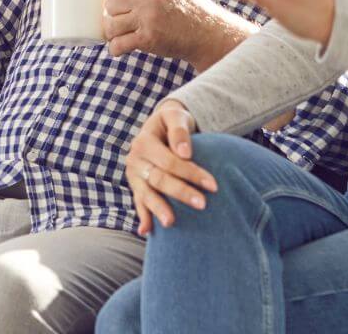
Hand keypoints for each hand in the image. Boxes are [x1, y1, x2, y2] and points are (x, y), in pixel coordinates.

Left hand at [103, 0, 224, 62]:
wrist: (209, 33)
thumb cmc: (186, 5)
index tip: (128, 2)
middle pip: (110, 5)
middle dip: (116, 14)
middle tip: (129, 21)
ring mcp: (148, 17)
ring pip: (109, 25)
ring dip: (114, 33)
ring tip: (125, 34)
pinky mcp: (148, 39)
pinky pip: (117, 45)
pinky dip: (116, 49)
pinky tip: (124, 47)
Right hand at [125, 100, 216, 235]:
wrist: (160, 126)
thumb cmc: (172, 122)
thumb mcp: (175, 116)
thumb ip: (179, 131)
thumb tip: (185, 153)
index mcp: (143, 141)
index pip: (169, 161)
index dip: (190, 172)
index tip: (213, 185)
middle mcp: (135, 159)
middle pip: (159, 179)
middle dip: (180, 192)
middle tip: (203, 205)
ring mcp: (134, 175)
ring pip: (146, 194)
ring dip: (158, 209)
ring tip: (171, 223)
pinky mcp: (136, 187)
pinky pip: (139, 203)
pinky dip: (142, 217)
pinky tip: (146, 231)